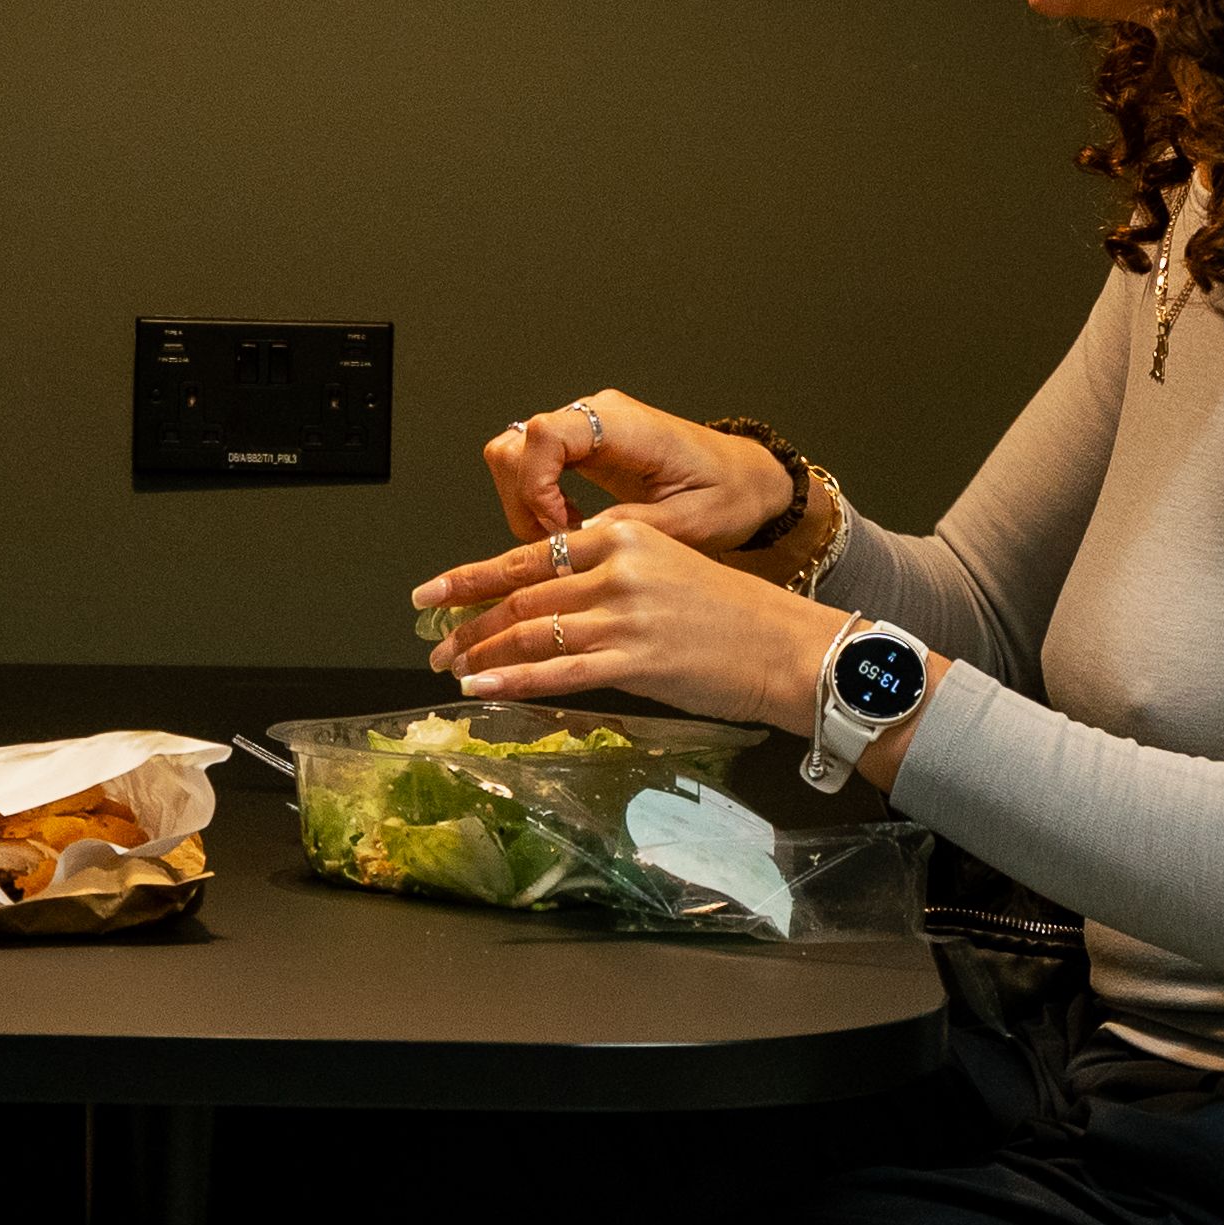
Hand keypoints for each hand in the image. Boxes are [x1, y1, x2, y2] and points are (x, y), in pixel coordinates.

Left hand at [415, 505, 848, 733]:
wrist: (789, 648)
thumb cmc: (735, 616)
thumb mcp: (668, 569)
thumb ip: (609, 577)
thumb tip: (551, 604)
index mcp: (625, 537)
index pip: (532, 555)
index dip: (475, 576)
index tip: (437, 591)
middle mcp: (619, 569)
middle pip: (523, 594)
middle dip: (469, 620)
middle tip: (434, 639)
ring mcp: (625, 615)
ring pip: (532, 630)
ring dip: (483, 651)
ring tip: (451, 667)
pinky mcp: (635, 660)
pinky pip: (558, 671)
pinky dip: (513, 678)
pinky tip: (483, 687)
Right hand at [478, 390, 796, 557]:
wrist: (747, 479)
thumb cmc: (729, 495)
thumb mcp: (692, 523)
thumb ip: (633, 527)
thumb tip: (576, 542)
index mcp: (627, 426)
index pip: (546, 434)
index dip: (536, 486)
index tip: (560, 528)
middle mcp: (597, 417)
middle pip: (516, 444)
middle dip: (522, 501)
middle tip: (557, 544)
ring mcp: (586, 429)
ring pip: (513, 455)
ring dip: (523, 504)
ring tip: (562, 540)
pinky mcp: (582, 447)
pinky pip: (531, 466)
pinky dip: (534, 501)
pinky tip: (567, 528)